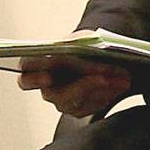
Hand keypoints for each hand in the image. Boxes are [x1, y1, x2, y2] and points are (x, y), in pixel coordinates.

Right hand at [17, 56, 131, 116]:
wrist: (96, 54)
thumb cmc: (83, 45)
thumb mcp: (81, 40)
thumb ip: (76, 46)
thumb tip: (80, 52)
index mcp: (38, 67)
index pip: (26, 75)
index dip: (33, 78)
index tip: (48, 77)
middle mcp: (47, 88)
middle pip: (59, 94)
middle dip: (83, 86)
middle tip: (102, 78)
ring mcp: (62, 101)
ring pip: (79, 102)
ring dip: (103, 89)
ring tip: (123, 78)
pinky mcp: (78, 109)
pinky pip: (92, 106)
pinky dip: (108, 94)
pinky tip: (120, 85)